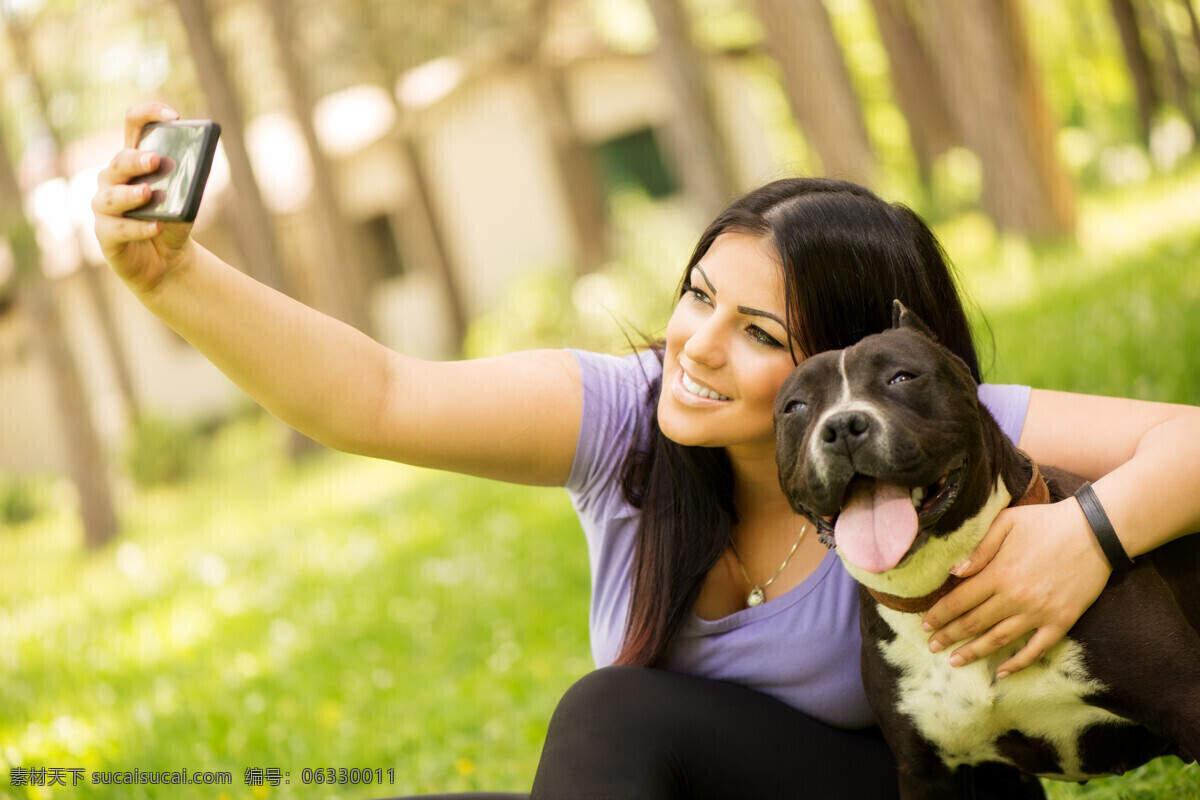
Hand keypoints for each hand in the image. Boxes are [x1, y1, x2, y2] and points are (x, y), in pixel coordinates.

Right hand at [92, 103, 193, 292]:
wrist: (167, 261)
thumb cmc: (172, 222)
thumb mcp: (187, 199)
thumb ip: (189, 181)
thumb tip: (197, 163)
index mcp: (133, 161)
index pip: (134, 125)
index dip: (150, 114)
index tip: (175, 118)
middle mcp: (112, 179)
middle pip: (119, 161)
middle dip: (136, 159)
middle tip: (156, 160)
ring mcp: (105, 206)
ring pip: (111, 196)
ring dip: (131, 194)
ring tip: (149, 193)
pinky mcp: (106, 233)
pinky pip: (119, 228)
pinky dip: (139, 227)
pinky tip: (157, 226)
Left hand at [921, 498, 1111, 678]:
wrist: (1096, 531)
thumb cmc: (1047, 522)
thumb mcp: (1007, 522)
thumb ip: (979, 548)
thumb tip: (953, 571)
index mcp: (998, 573)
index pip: (959, 601)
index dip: (939, 615)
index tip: (925, 625)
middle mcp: (1015, 597)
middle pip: (973, 623)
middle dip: (949, 637)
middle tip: (932, 647)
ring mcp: (1039, 612)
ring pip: (998, 639)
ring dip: (974, 652)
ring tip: (955, 661)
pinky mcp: (1061, 621)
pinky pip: (1036, 649)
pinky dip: (1018, 663)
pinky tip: (1001, 671)